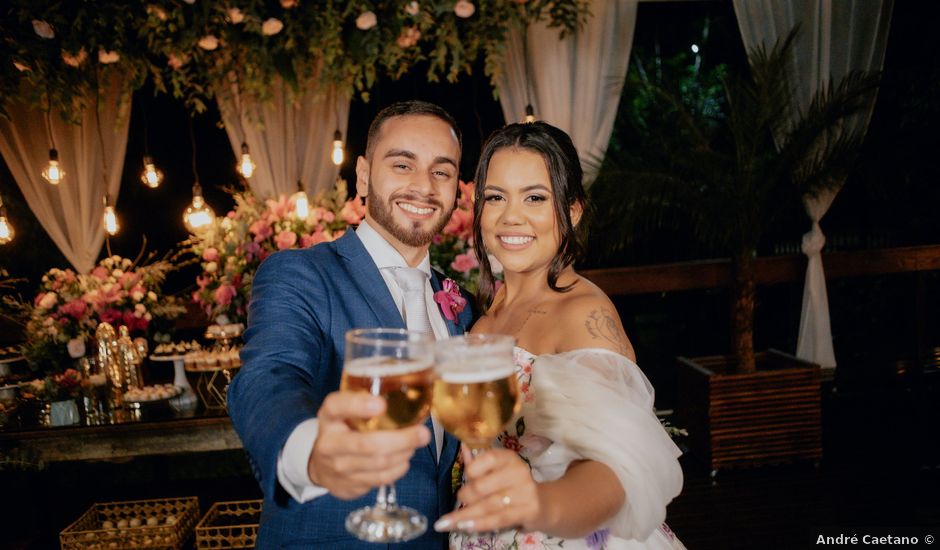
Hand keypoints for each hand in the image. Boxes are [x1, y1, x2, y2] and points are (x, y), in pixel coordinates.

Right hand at [307, 391, 430, 499]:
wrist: (320, 465)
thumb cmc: (342, 429)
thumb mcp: (344, 410)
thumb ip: (365, 399)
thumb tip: (408, 392)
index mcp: (329, 417)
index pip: (337, 407)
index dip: (358, 405)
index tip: (381, 404)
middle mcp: (329, 443)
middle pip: (367, 444)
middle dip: (401, 439)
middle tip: (423, 433)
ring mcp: (337, 468)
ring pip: (378, 464)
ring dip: (404, 453)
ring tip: (416, 444)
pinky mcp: (348, 486)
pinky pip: (379, 479)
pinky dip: (398, 469)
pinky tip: (404, 459)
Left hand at [434, 447, 540, 533]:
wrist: (541, 504)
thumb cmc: (512, 484)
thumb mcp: (497, 470)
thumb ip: (478, 462)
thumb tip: (462, 446)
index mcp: (509, 458)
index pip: (489, 458)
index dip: (473, 468)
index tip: (465, 476)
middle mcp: (519, 472)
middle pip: (484, 486)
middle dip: (466, 495)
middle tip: (459, 499)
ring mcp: (525, 493)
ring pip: (489, 505)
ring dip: (465, 515)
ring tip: (447, 522)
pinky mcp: (527, 511)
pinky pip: (499, 519)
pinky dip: (480, 524)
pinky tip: (465, 527)